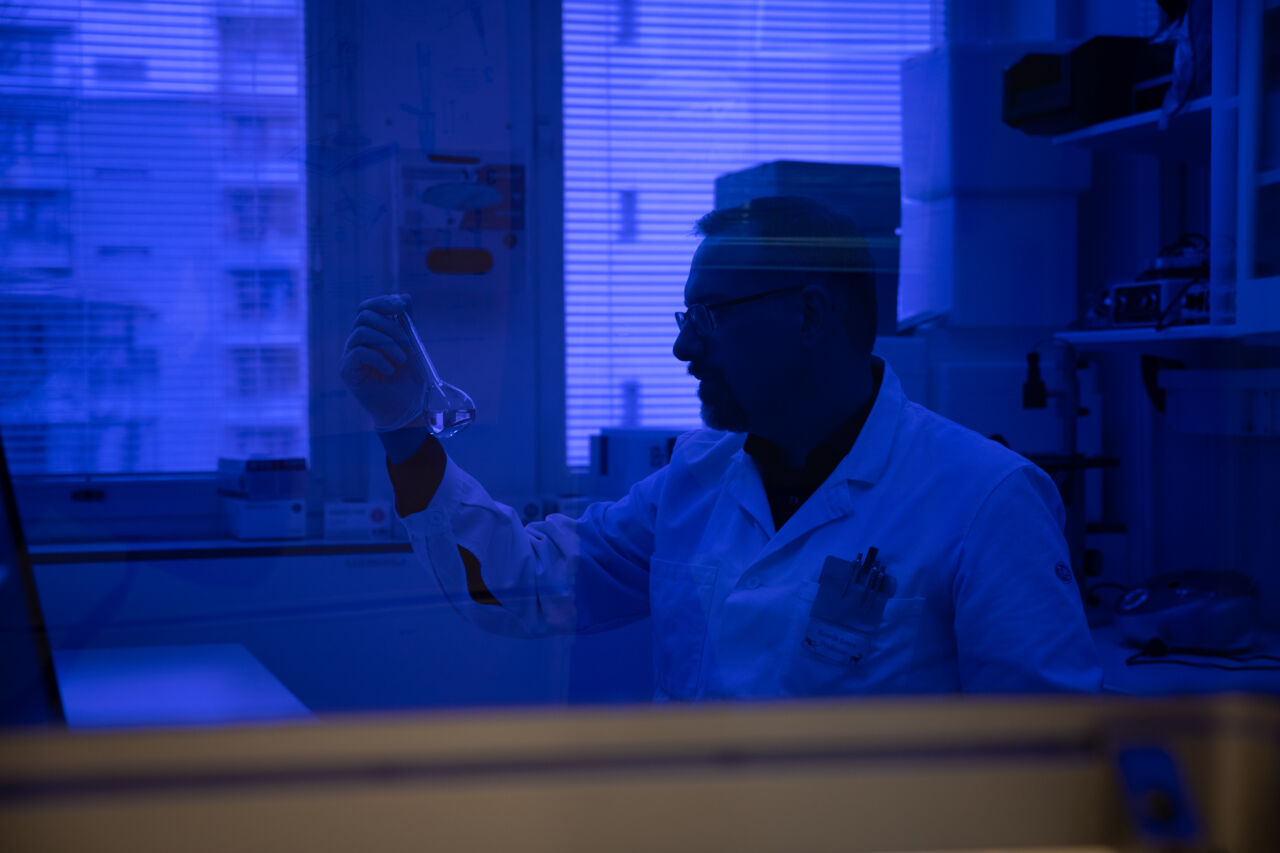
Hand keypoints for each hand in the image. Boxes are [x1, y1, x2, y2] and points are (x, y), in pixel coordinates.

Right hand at [340, 293, 425, 431]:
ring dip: (387, 343)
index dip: (383, 301)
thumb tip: (404, 297)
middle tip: (407, 344)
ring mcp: (350, 356)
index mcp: (371, 333)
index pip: (366, 306)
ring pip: (361, 332)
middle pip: (363, 315)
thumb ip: (406, 322)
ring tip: (402, 360)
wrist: (408, 408)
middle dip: (390, 326)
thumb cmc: (409, 378)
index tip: (403, 307)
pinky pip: (358, 353)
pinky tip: (390, 370)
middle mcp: (357, 342)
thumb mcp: (411, 345)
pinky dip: (379, 358)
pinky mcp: (347, 371)